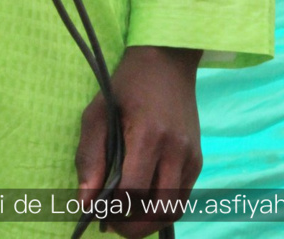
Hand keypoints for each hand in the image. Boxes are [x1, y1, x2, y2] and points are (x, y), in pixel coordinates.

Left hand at [75, 46, 202, 236]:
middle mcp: (175, 149)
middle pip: (157, 209)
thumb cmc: (126, 85)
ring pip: (173, 209)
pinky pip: (182, 197)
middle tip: (113, 224)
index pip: (133, 191)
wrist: (167, 61)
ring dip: (149, 221)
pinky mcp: (198, 160)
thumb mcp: (98, 112)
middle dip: (133, 226)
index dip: (114, 211)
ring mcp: (191, 156)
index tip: (98, 212)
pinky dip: (162, 207)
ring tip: (128, 216)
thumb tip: (85, 202)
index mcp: (148, 135)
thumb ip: (90, 157)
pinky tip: (144, 199)